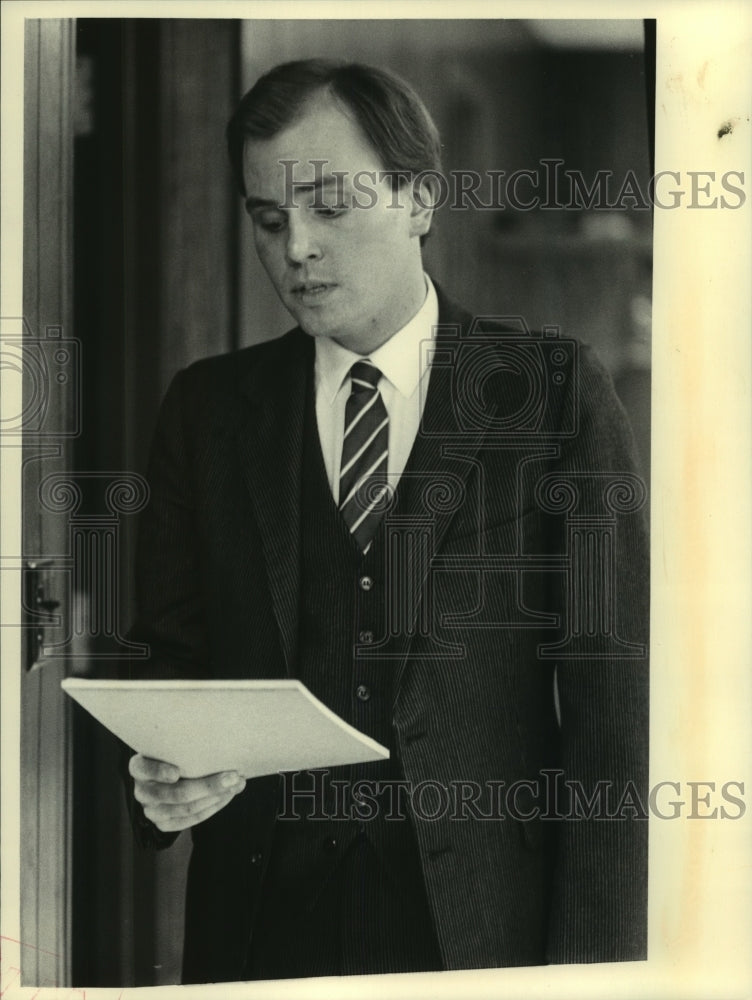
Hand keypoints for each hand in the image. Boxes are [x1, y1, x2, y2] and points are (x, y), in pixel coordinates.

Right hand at [129, 754, 245, 831]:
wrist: (165, 774)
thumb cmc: (174, 753)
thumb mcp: (172, 744)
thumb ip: (186, 743)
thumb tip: (221, 736)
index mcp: (138, 767)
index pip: (144, 768)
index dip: (159, 772)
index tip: (176, 772)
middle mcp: (141, 791)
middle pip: (175, 793)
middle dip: (208, 785)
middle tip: (233, 775)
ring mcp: (151, 810)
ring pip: (186, 808)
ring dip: (216, 797)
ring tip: (236, 785)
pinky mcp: (163, 824)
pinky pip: (191, 820)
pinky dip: (213, 808)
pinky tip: (227, 796)